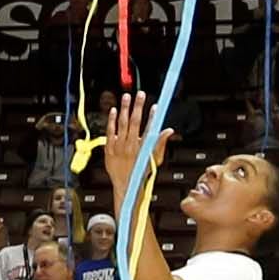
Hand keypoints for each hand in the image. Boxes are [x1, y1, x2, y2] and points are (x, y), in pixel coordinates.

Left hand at [100, 91, 158, 205]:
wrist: (125, 185)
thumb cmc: (141, 172)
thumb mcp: (154, 159)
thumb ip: (160, 143)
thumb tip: (169, 130)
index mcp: (143, 148)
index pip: (149, 128)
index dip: (153, 116)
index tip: (156, 106)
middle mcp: (130, 146)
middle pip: (135, 122)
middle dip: (138, 106)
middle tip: (140, 94)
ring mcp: (118, 147)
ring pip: (122, 124)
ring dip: (125, 109)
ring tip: (127, 96)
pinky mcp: (109, 149)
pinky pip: (110, 131)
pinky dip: (111, 120)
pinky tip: (114, 110)